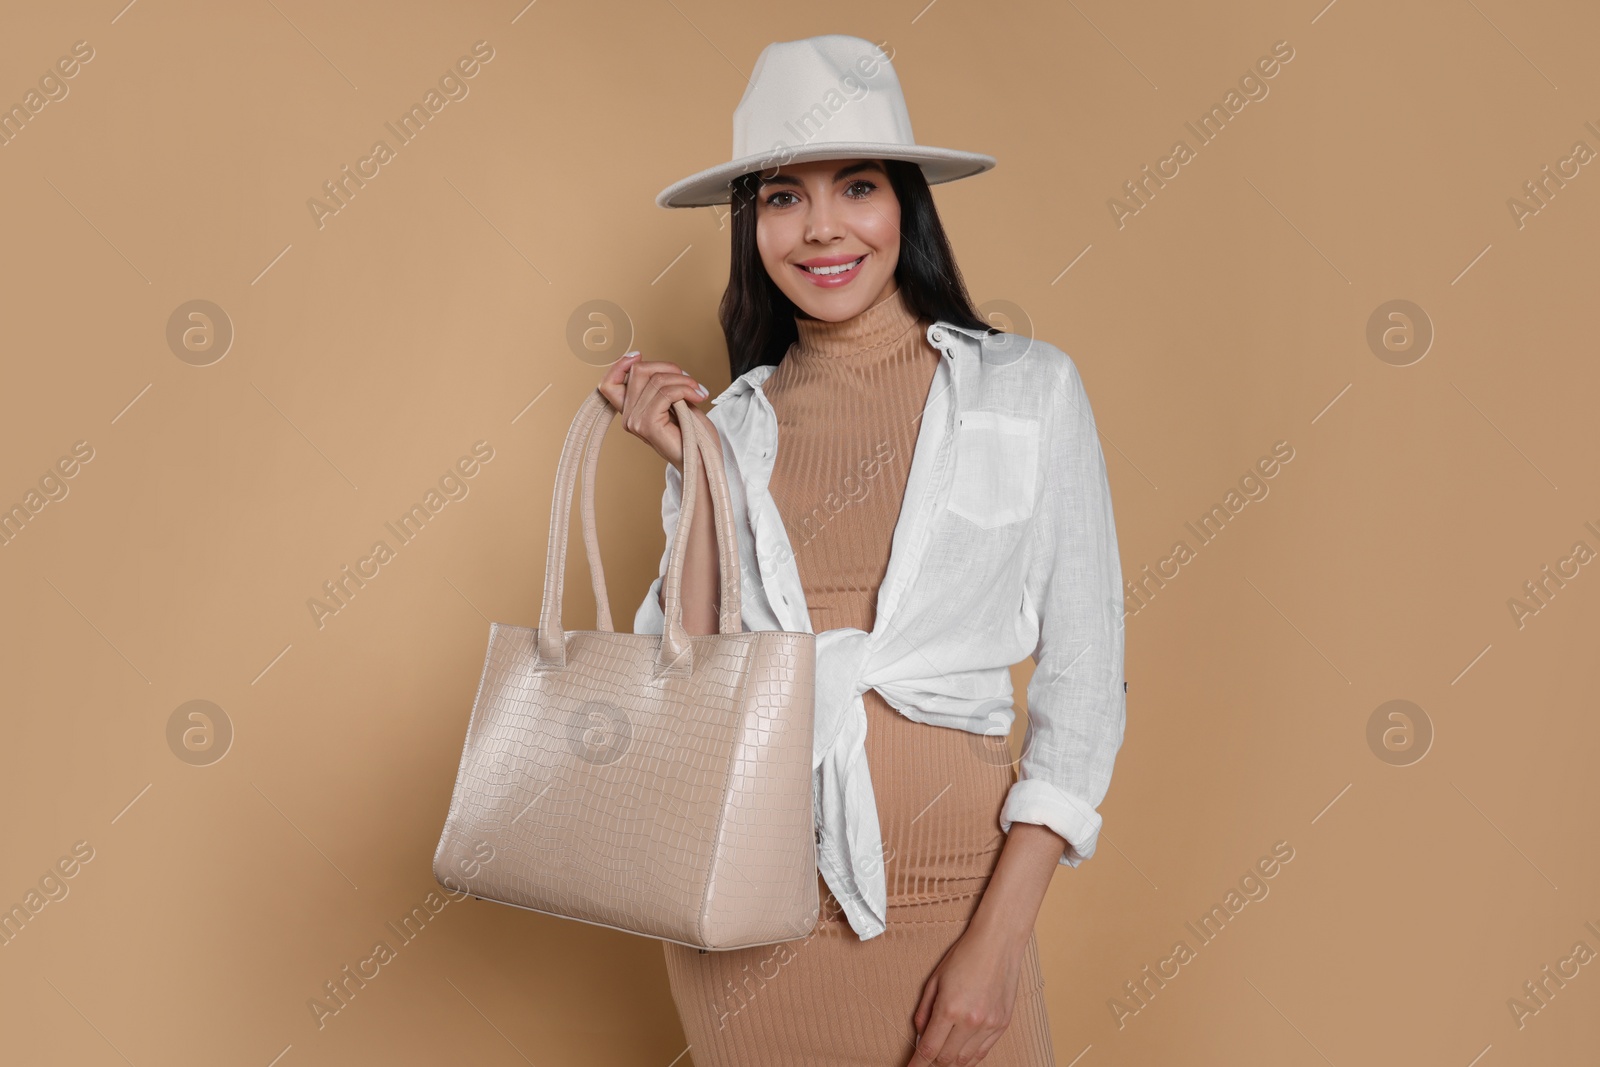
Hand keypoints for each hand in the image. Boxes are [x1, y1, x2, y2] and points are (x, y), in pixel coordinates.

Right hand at [596, 350, 717, 471]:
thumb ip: (659, 385)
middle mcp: (628, 417)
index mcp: (631, 411)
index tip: (639, 355)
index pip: (609, 383)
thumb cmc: (692, 433)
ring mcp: (636, 422)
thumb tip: (654, 365)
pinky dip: (686, 389)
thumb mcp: (673, 401)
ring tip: (698, 391)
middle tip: (690, 382)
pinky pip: (666, 393)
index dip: (620, 364)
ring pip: (657, 380)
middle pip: (638, 371)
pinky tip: (698, 397)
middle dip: (668, 368)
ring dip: (684, 381)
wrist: (704, 460)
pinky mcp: (648, 425)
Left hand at [906, 925, 1025, 1065]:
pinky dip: (970, 1057)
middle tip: (926, 1058)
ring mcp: (989, 1025)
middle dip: (933, 1063)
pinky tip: (961, 1052)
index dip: (917, 1063)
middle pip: (947, 1060)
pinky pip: (984, 1052)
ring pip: (966, 1060)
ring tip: (942, 1057)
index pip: (929, 1049)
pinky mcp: (1002, 1025)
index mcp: (949, 1008)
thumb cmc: (965, 955)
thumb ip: (925, 1010)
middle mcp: (971, 1021)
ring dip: (951, 1062)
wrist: (998, 943)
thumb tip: (921, 1033)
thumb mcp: (935, 979)